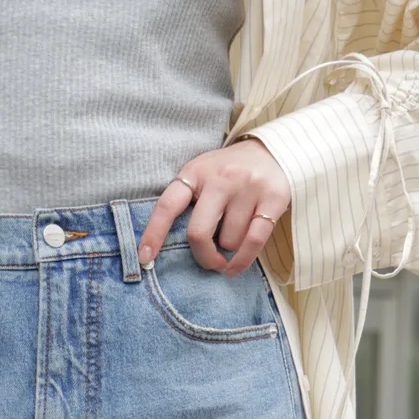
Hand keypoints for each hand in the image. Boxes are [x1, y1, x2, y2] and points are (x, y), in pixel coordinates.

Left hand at [137, 137, 291, 278]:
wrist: (273, 151)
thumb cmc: (228, 174)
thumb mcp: (202, 177)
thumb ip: (187, 203)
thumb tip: (166, 248)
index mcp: (196, 172)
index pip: (168, 206)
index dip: (153, 234)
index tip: (145, 259)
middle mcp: (221, 177)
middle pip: (199, 233)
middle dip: (202, 256)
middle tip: (208, 262)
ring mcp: (248, 186)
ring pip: (228, 241)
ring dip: (228, 249)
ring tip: (233, 234)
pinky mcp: (273, 198)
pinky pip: (254, 242)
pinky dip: (242, 261)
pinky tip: (235, 267)